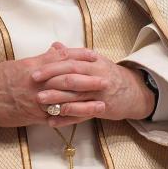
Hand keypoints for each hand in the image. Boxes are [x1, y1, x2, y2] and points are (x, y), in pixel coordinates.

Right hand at [0, 45, 106, 126]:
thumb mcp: (19, 65)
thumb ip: (41, 59)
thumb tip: (57, 50)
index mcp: (33, 67)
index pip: (61, 59)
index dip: (79, 57)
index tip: (94, 55)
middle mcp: (37, 83)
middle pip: (67, 80)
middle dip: (88, 80)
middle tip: (106, 79)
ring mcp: (36, 101)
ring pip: (65, 100)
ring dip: (85, 102)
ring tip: (102, 104)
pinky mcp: (33, 116)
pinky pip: (56, 117)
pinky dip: (70, 117)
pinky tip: (84, 119)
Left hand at [33, 42, 155, 126]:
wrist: (133, 91)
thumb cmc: (108, 74)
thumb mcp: (93, 61)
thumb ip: (73, 55)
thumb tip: (54, 46)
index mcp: (92, 61)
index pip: (69, 62)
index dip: (51, 66)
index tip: (34, 71)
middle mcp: (96, 75)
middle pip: (71, 77)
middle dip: (51, 81)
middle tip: (34, 86)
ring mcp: (99, 93)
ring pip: (76, 96)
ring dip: (56, 99)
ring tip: (40, 102)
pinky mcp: (102, 108)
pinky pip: (82, 114)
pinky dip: (66, 118)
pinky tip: (52, 121)